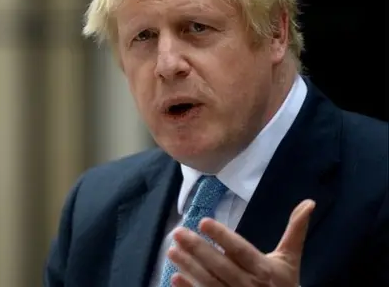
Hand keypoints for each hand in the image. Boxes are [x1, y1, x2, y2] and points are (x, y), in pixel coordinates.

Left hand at [167, 199, 314, 286]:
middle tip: (178, 233)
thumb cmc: (284, 285)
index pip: (240, 251)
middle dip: (198, 249)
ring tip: (171, 250)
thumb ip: (295, 231)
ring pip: (209, 282)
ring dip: (189, 267)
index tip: (203, 222)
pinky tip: (175, 277)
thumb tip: (309, 202)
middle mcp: (249, 285)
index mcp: (265, 270)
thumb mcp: (290, 259)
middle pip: (220, 266)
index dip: (223, 237)